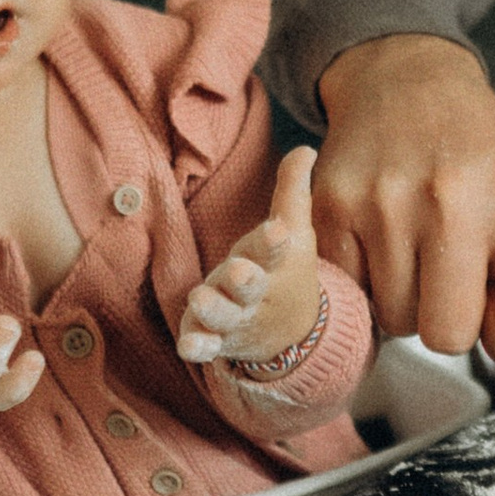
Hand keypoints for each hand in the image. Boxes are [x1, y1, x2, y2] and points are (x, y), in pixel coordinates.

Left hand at [178, 145, 323, 367]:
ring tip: (200, 299)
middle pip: (249, 286)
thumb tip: (305, 148)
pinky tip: (189, 347)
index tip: (276, 230)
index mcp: (275, 263)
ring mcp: (236, 319)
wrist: (293, 333)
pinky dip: (199, 347)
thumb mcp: (293, 230)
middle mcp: (256, 293)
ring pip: (223, 316)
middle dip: (244, 280)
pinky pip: (206, 345)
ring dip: (214, 310)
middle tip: (239, 271)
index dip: (274, 241)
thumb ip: (293, 190)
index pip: (275, 249)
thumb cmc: (285, 270)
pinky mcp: (215, 338)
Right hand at [311, 34, 494, 453]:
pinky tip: (378, 238)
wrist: (408, 80)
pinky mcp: (331, 203)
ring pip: (395, 322)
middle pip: (449, 335)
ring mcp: (387, 201)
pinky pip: (348, 294)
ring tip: (416, 245)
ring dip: (407, 303)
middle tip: (451, 275)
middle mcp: (457, 201)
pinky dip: (365, 284)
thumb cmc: (485, 159)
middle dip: (451, 323)